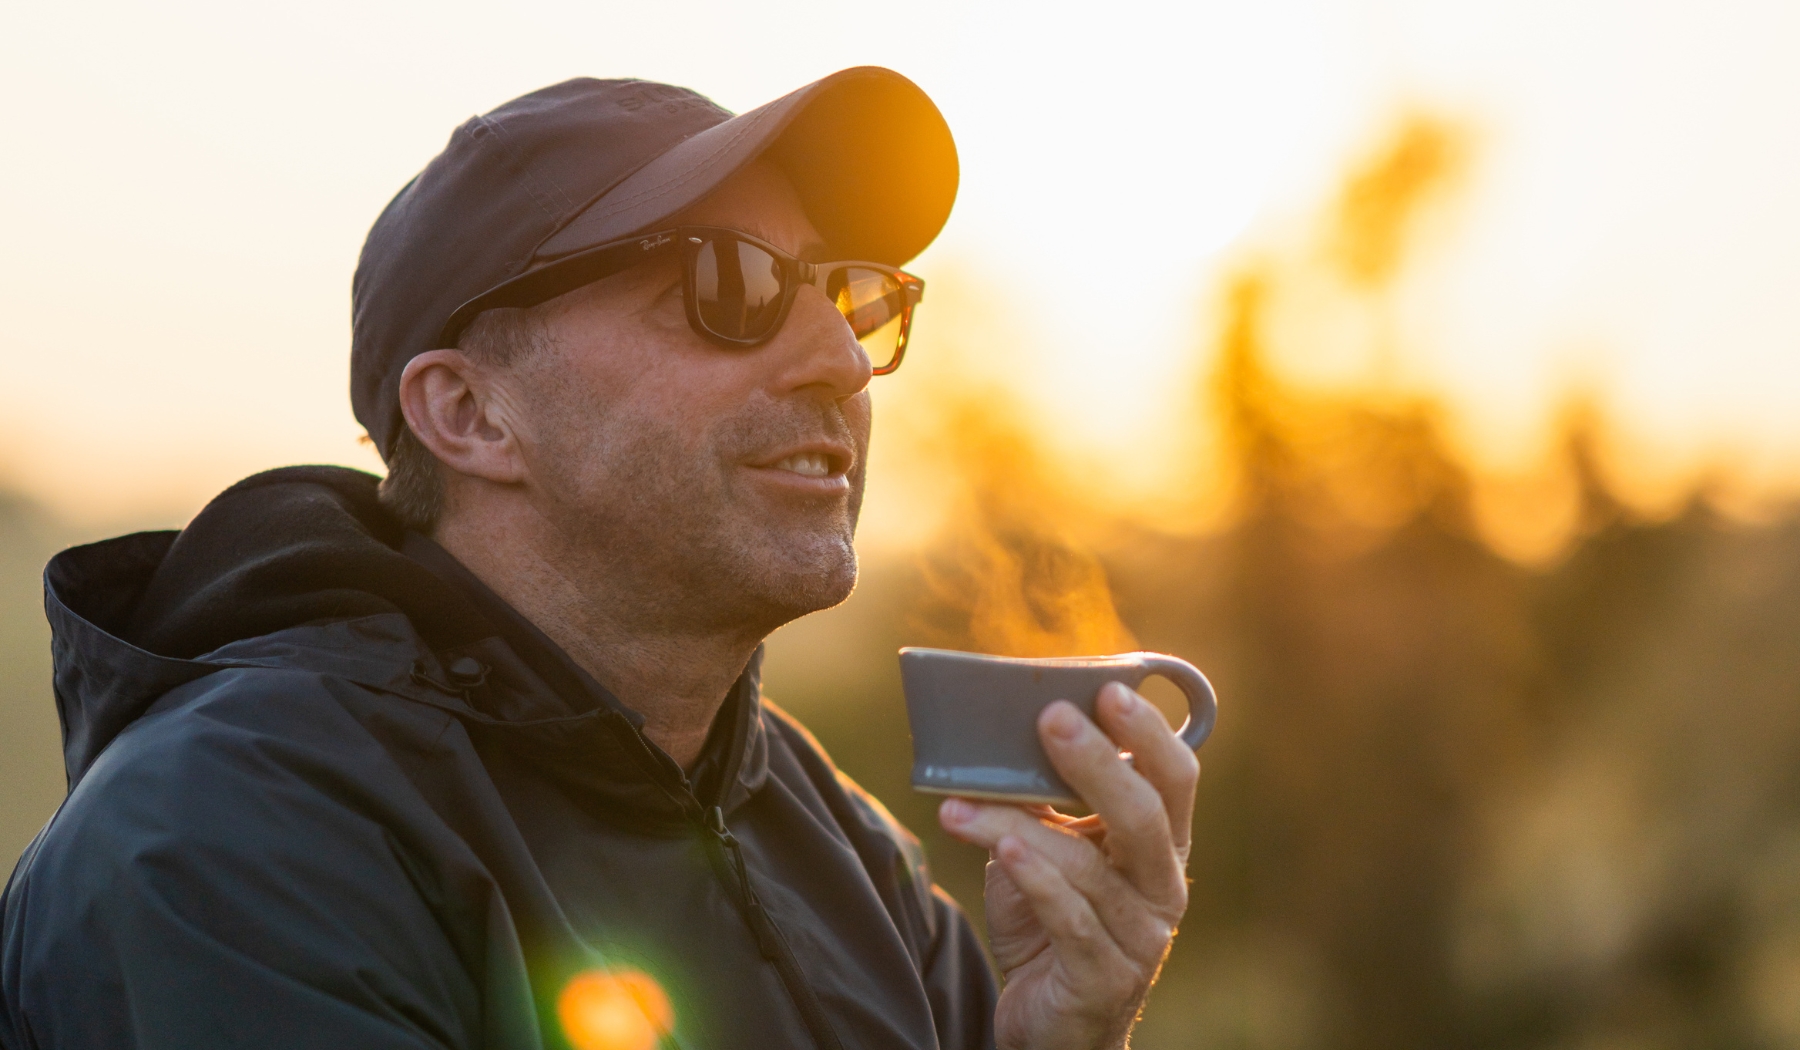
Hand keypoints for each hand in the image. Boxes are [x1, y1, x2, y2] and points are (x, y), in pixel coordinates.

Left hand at [938, 683, 1198, 1049]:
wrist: (1049, 1020)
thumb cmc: (1050, 921)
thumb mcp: (1051, 850)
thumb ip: (1043, 799)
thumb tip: (1000, 729)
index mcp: (1160, 846)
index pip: (1175, 779)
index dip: (1149, 733)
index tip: (1108, 690)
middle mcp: (1163, 887)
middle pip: (1144, 815)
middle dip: (1097, 762)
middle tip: (1051, 719)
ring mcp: (1141, 937)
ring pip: (1088, 866)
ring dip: (1021, 826)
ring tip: (964, 802)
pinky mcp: (1104, 977)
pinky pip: (1071, 919)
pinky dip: (1035, 879)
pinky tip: (1002, 850)